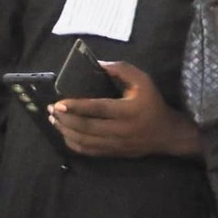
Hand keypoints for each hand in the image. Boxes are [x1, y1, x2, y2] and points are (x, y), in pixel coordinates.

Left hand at [50, 60, 203, 159]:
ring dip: (65, 131)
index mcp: (129, 111)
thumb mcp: (143, 81)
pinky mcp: (112, 153)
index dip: (76, 106)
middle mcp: (121, 130)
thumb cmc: (152, 103)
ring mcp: (116, 144)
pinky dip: (73, 144)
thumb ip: (122, 70)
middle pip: (86, 127)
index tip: (58, 103)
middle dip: (65, 119)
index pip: (98, 109)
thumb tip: (98, 64)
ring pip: (84, 141)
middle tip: (51, 110)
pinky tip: (64, 134)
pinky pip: (88, 151)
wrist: (167, 134)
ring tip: (53, 120)